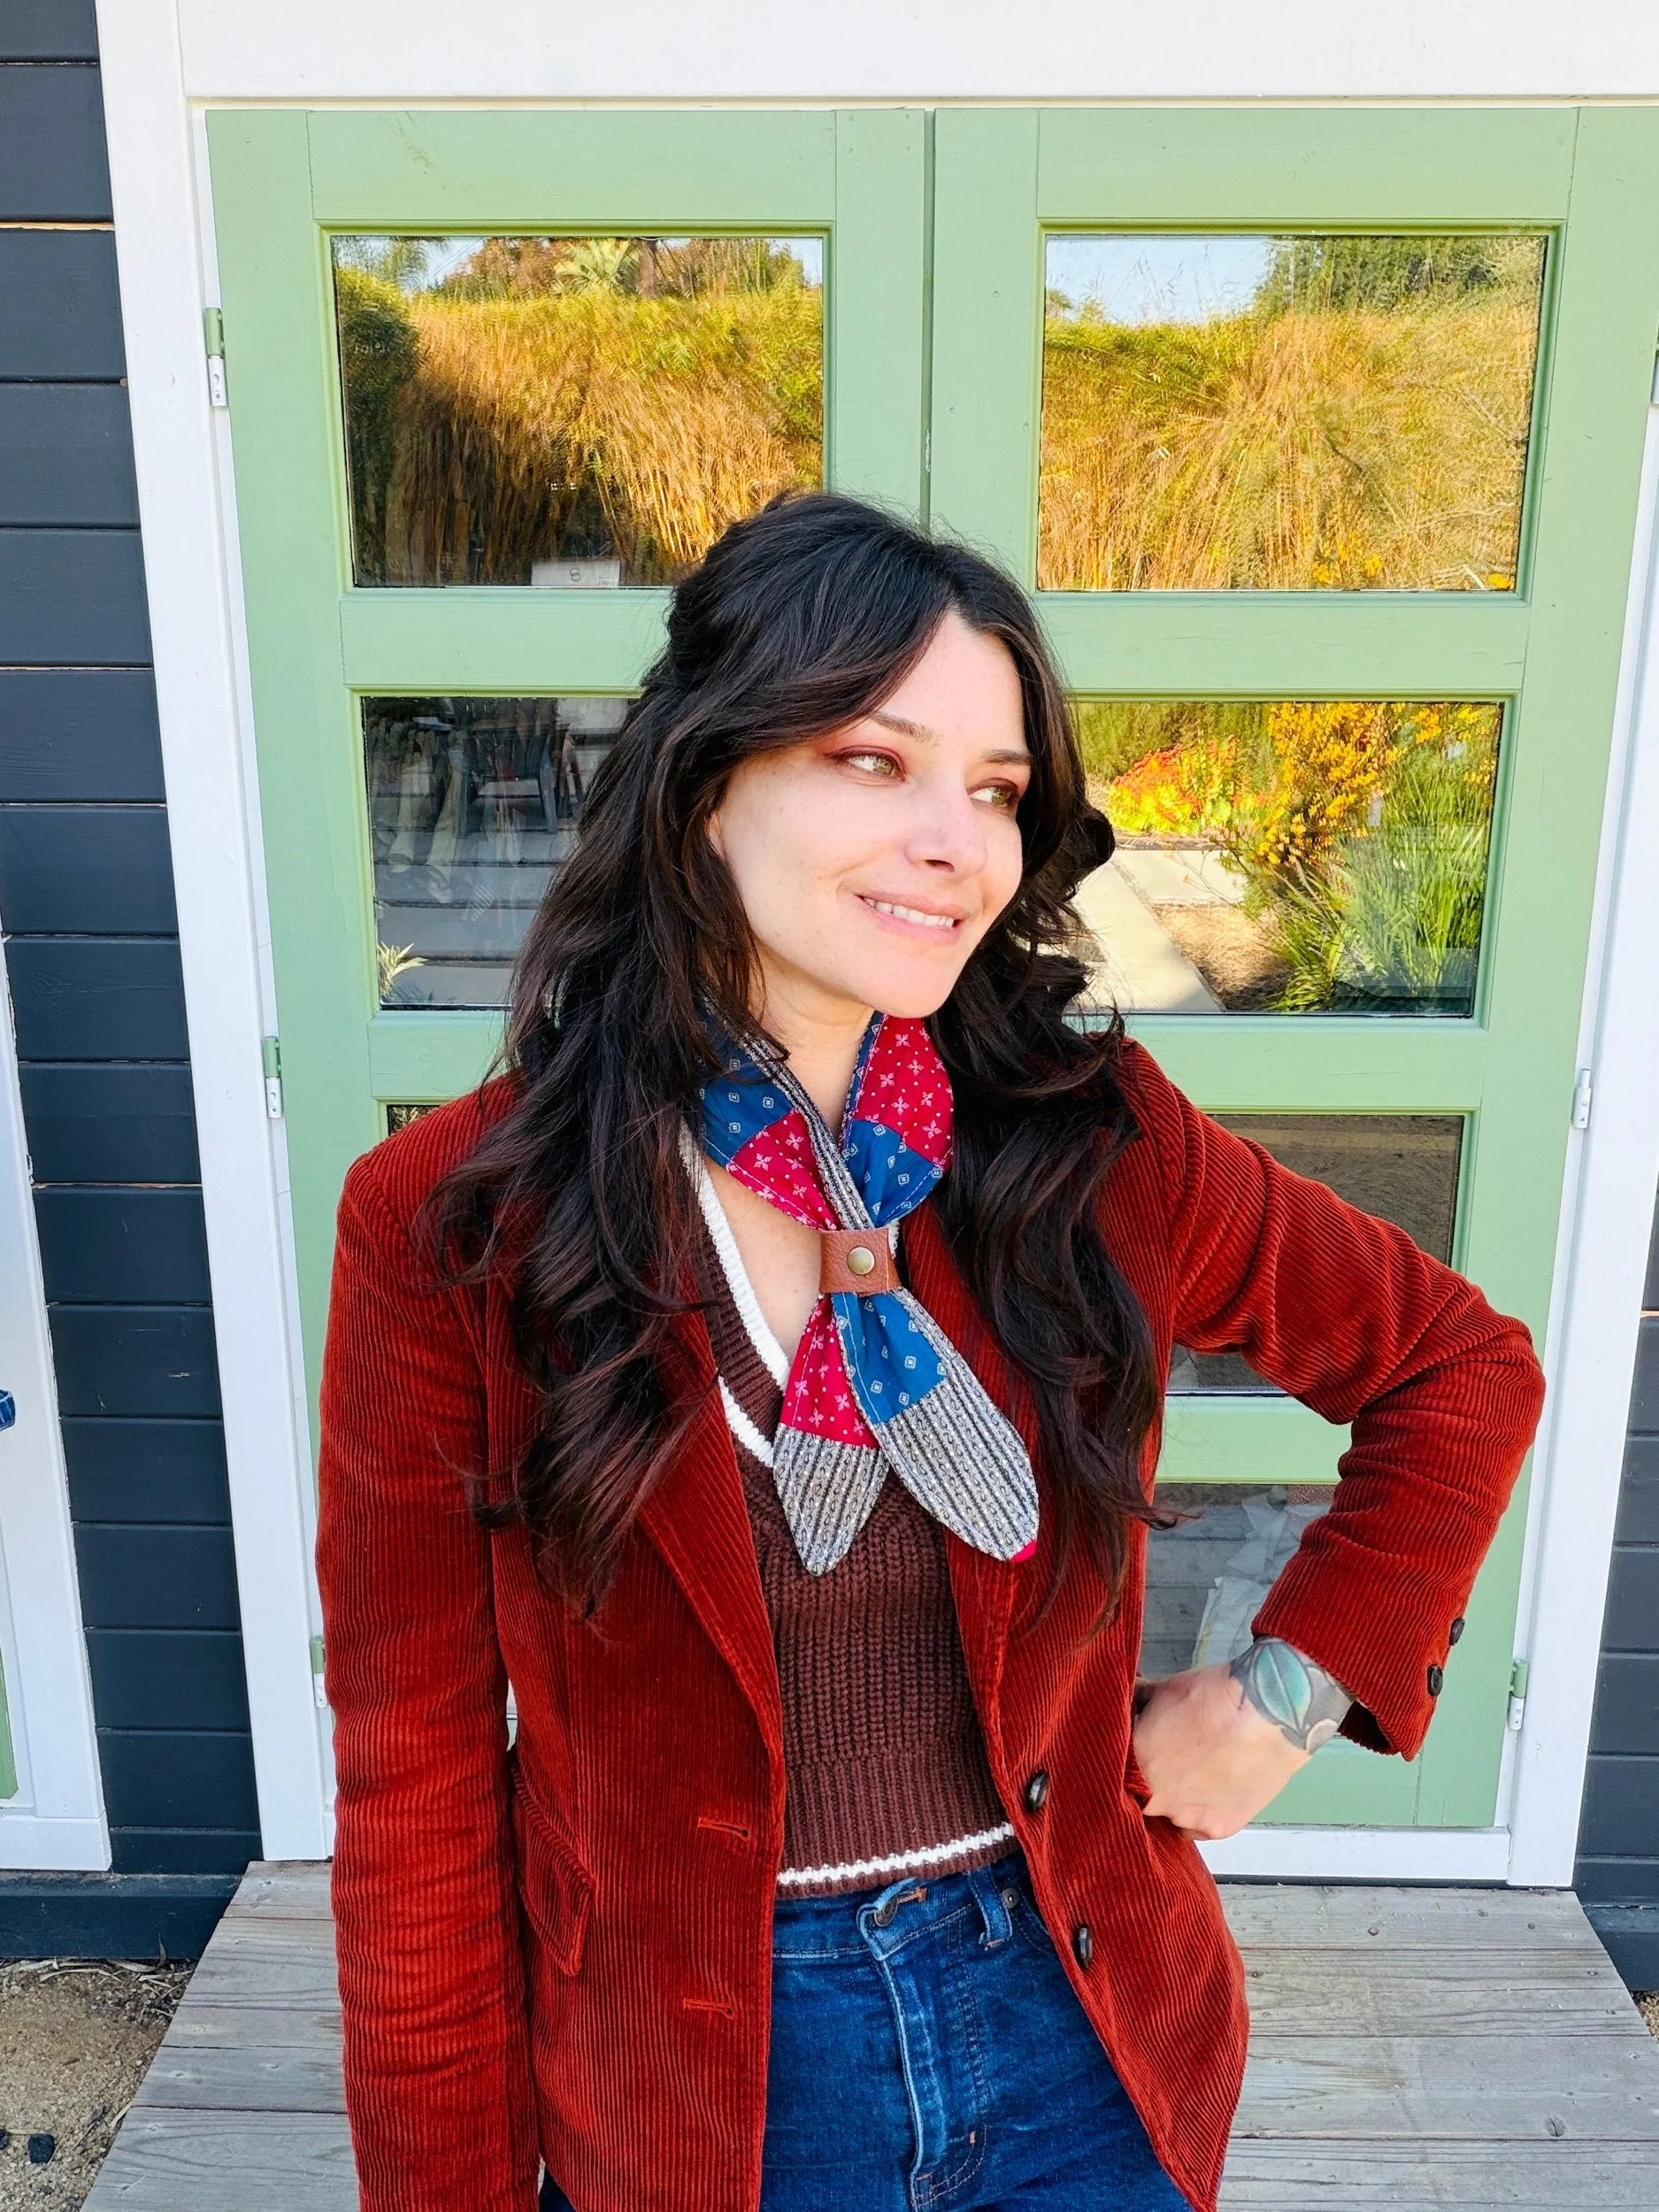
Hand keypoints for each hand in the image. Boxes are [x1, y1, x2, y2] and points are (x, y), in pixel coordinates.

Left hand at [1131, 1661, 1312, 1838]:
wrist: (1266, 1714)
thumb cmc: (1213, 1696)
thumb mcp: (1162, 1689)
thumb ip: (1136, 1704)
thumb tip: (1126, 1703)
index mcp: (1133, 1763)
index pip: (1114, 1771)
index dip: (1125, 1761)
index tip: (1136, 1751)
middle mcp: (1153, 1799)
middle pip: (1139, 1796)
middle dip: (1149, 1780)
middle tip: (1168, 1760)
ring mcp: (1185, 1818)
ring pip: (1168, 1813)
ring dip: (1175, 1797)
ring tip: (1197, 1771)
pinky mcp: (1217, 1829)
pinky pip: (1197, 1826)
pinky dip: (1201, 1810)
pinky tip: (1214, 1787)